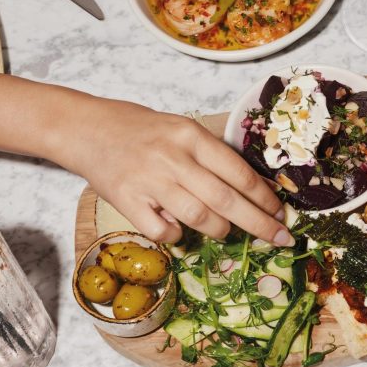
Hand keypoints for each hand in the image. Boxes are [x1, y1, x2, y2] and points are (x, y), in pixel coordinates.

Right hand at [64, 100, 293, 245]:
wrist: (85, 128)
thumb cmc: (141, 131)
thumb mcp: (182, 131)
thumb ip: (212, 157)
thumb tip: (255, 189)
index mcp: (191, 136)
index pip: (239, 172)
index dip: (265, 197)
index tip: (281, 213)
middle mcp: (173, 158)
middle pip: (227, 199)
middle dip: (260, 223)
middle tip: (281, 238)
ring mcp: (150, 181)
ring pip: (200, 217)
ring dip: (221, 231)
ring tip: (226, 231)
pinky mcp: (127, 201)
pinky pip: (164, 231)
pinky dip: (178, 236)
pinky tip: (180, 229)